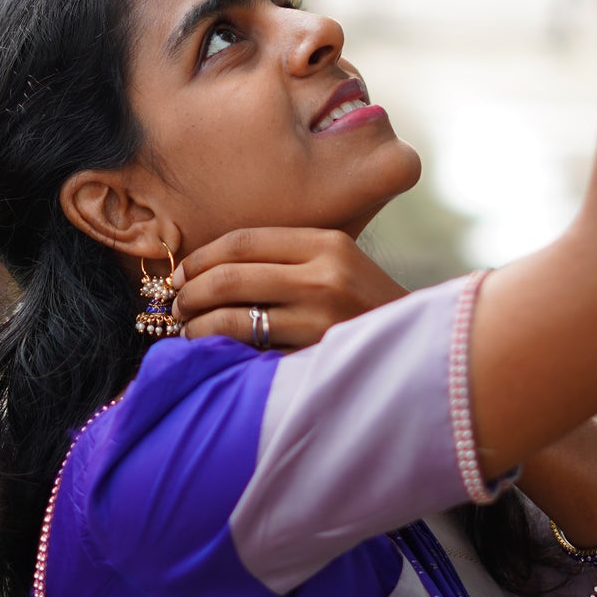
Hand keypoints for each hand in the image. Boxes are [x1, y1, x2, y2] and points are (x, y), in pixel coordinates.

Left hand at [172, 229, 405, 348]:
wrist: (420, 352)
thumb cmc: (364, 308)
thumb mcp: (338, 265)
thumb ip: (288, 259)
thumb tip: (212, 267)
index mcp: (326, 243)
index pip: (243, 240)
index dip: (201, 257)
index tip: (181, 273)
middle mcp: (324, 275)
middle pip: (231, 275)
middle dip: (191, 292)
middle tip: (176, 304)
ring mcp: (321, 318)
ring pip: (235, 316)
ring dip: (198, 324)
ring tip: (187, 329)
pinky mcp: (315, 355)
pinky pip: (252, 349)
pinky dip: (221, 348)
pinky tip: (210, 350)